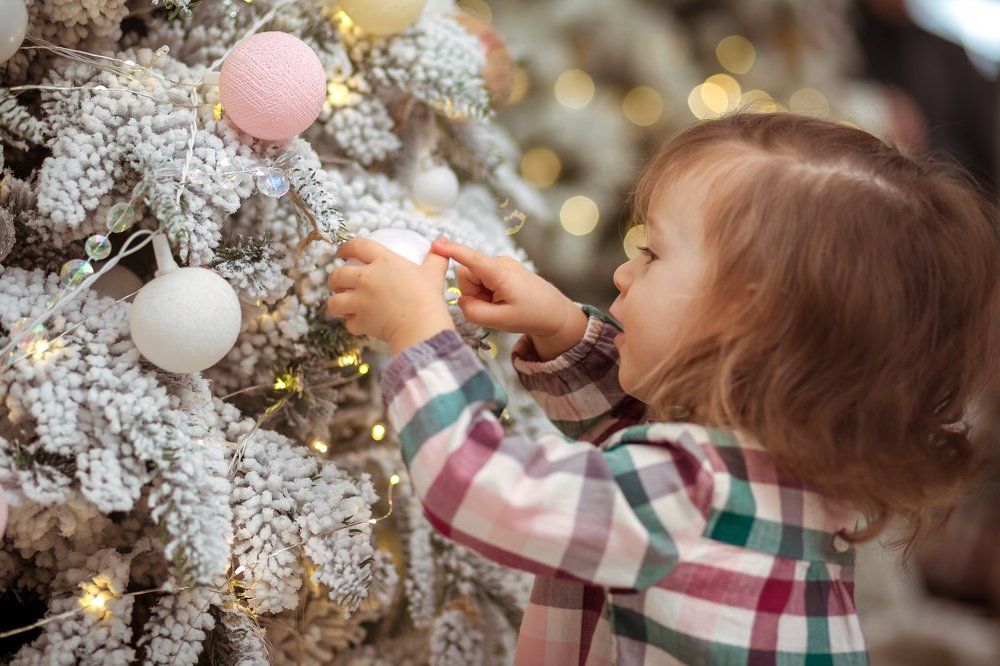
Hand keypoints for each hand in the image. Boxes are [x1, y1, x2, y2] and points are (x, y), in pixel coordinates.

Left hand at [327, 237, 454, 354]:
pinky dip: (353, 324)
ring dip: (337, 303)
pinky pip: (349, 323)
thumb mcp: (434, 272)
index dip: (346, 247)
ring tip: (343, 305)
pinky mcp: (360, 321)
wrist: (422, 325)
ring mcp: (360, 300)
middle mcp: (366, 278)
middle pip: (338, 274)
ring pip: (334, 301)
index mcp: (383, 261)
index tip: (342, 253)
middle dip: (335, 279)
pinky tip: (360, 324)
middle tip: (340, 283)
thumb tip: (439, 248)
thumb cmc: (428, 298)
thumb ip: (435, 259)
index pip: (357, 246)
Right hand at [431, 238, 586, 359]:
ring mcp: (500, 265)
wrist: (555, 313)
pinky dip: (486, 294)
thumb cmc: (533, 315)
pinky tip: (503, 301)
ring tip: (501, 305)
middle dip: (472, 293)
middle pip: (465, 275)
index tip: (435, 245)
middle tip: (494, 308)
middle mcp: (498, 263)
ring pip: (472, 280)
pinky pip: (481, 281)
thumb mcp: (502, 321)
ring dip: (480, 296)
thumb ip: (474, 312)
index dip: (451, 251)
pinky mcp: (500, 270)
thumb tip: (460, 300)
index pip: (471, 259)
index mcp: (500, 273)